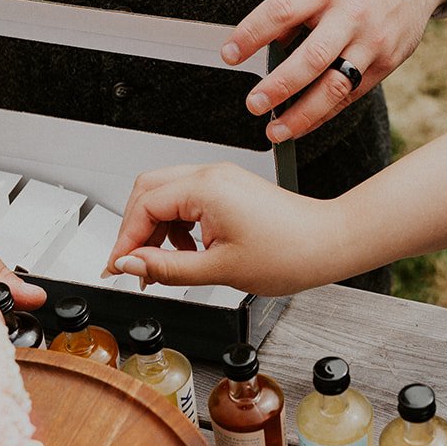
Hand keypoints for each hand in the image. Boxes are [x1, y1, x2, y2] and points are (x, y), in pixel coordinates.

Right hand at [103, 163, 343, 296]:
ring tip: (165, 265)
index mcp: (205, 188)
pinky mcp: (229, 189)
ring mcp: (220, 179)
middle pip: (148, 193)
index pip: (143, 207)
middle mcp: (210, 175)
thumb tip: (130, 265)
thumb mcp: (219, 270)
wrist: (329, 242)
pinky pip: (187, 200)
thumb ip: (166, 268)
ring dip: (157, 230)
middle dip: (135, 231)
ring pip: (166, 196)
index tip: (117, 269)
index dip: (124, 241)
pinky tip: (187, 252)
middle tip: (135, 267)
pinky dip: (177, 226)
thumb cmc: (289, 252)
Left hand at [220, 0, 446, 143]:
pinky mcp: (386, 64)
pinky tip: (302, 124)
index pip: (282, 11)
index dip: (252, 34)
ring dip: (301, 116)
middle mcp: (351, 15)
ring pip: (334, 87)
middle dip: (279, 87)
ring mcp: (372, 42)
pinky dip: (322, 114)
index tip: (229, 55)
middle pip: (312, 59)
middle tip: (253, 103)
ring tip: (274, 130)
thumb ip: (292, 10)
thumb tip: (261, 46)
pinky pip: (350, 97)